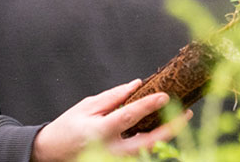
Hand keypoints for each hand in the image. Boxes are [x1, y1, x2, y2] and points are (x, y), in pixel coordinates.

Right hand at [30, 79, 191, 161]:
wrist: (51, 152)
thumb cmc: (68, 126)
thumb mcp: (87, 106)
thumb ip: (113, 96)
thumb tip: (137, 84)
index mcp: (100, 131)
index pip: (129, 117)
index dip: (148, 105)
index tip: (166, 96)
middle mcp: (109, 149)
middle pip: (146, 142)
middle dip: (170, 129)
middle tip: (187, 114)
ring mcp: (113, 159)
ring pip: (146, 150)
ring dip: (165, 135)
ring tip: (181, 118)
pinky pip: (139, 153)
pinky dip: (152, 140)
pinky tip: (163, 127)